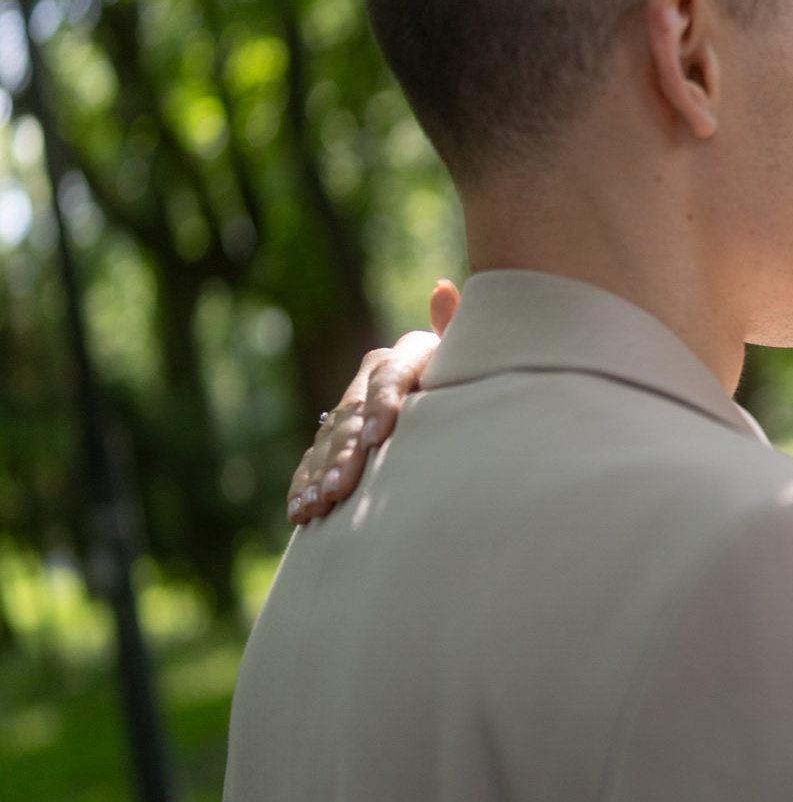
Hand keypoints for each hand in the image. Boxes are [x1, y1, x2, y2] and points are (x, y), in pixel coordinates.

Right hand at [286, 280, 456, 524]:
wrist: (464, 398)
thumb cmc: (483, 378)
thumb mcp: (479, 359)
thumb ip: (461, 331)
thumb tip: (443, 289)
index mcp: (412, 354)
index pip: (392, 374)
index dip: (382, 404)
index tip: (376, 439)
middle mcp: (375, 376)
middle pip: (353, 412)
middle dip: (345, 452)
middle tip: (341, 488)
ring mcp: (353, 406)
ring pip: (329, 438)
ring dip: (320, 473)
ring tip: (318, 507)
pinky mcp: (338, 436)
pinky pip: (314, 458)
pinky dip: (305, 485)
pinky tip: (300, 513)